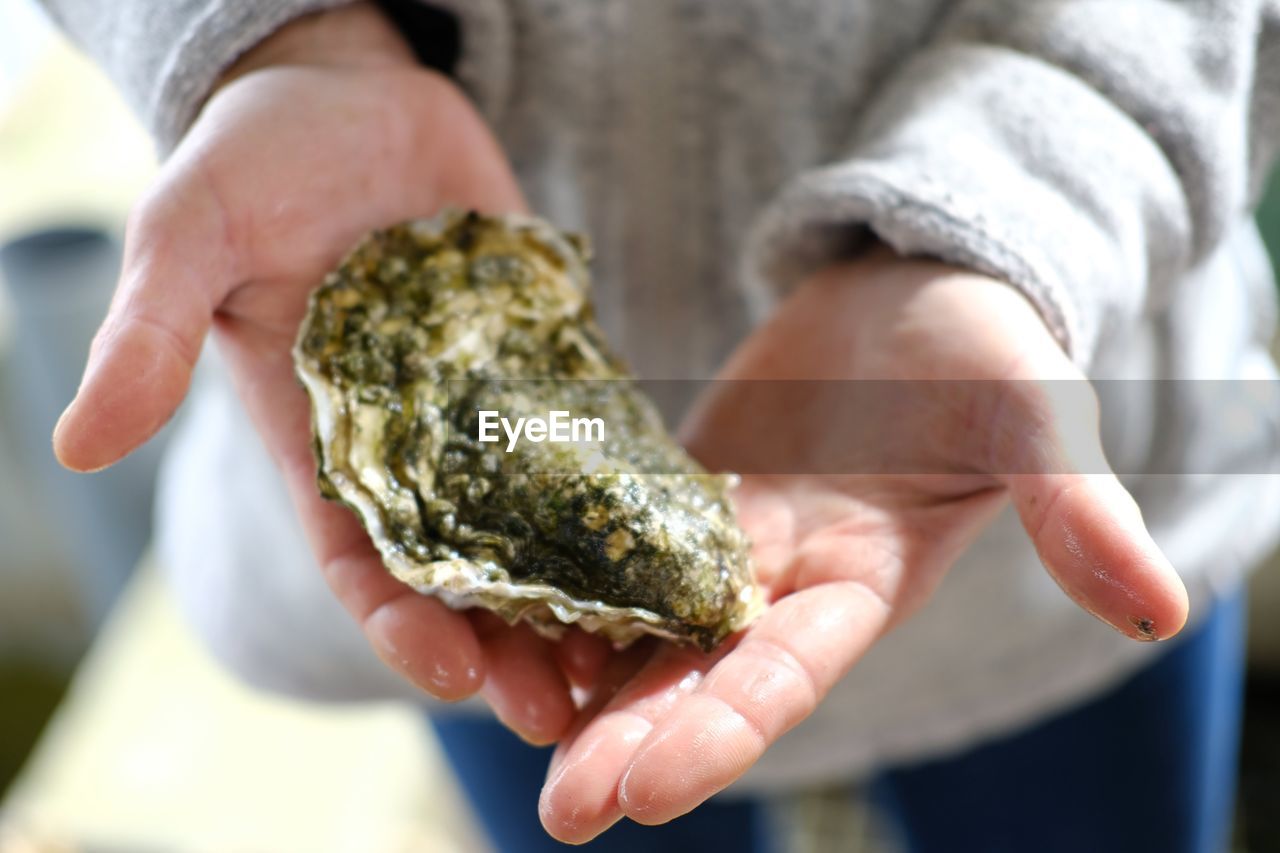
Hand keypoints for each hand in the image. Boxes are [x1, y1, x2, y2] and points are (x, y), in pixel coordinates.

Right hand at [52, 3, 598, 742]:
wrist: (347, 92)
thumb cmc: (255, 159)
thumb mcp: (191, 238)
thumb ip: (151, 337)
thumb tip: (75, 445)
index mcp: (323, 442)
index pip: (361, 561)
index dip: (403, 624)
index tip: (453, 672)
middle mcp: (412, 443)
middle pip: (466, 569)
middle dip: (509, 641)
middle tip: (567, 706)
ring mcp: (486, 404)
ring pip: (539, 521)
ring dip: (582, 589)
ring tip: (638, 645)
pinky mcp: (544, 353)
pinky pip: (592, 430)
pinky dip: (628, 486)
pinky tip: (675, 535)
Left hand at [539, 247, 1189, 840]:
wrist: (903, 282)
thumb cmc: (977, 343)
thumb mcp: (1032, 411)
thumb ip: (1074, 508)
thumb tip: (1164, 609)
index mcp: (858, 583)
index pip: (782, 678)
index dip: (718, 734)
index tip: (642, 794)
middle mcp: (776, 579)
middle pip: (696, 674)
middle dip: (628, 742)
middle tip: (556, 810)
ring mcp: (716, 535)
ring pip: (636, 621)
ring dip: (573, 674)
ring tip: (495, 715)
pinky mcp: (673, 485)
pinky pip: (601, 538)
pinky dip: (552, 575)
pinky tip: (490, 603)